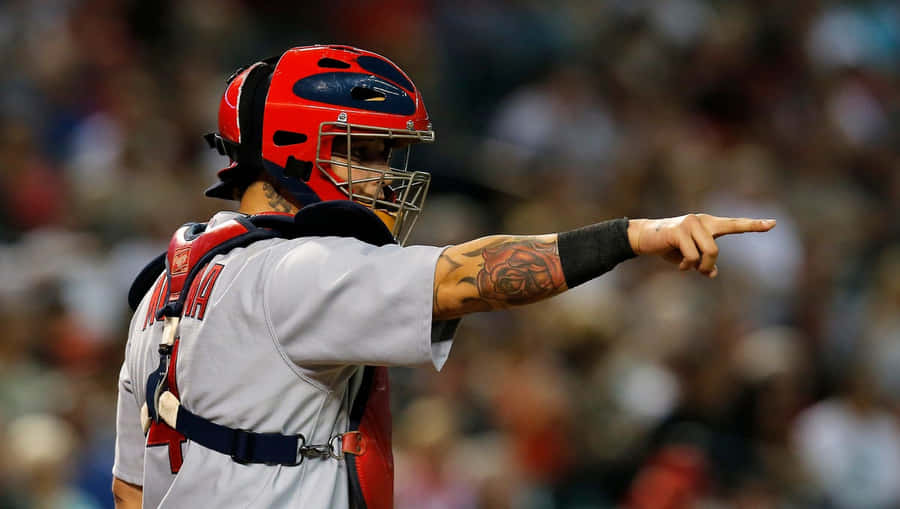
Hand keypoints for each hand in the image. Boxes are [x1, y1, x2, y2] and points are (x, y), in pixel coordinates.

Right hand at [627, 214, 775, 277]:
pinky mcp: (678, 231)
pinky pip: (691, 256)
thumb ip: (702, 262)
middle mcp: (701, 221)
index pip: (734, 224)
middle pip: (715, 250)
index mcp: (708, 224)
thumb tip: (712, 273)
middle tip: (699, 272)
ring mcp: (690, 224)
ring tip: (685, 267)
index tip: (773, 224)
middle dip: (707, 265)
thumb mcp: (687, 256)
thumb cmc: (667, 246)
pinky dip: (685, 265)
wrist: (643, 237)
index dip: (754, 225)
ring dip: (697, 266)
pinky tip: (677, 265)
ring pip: (706, 253)